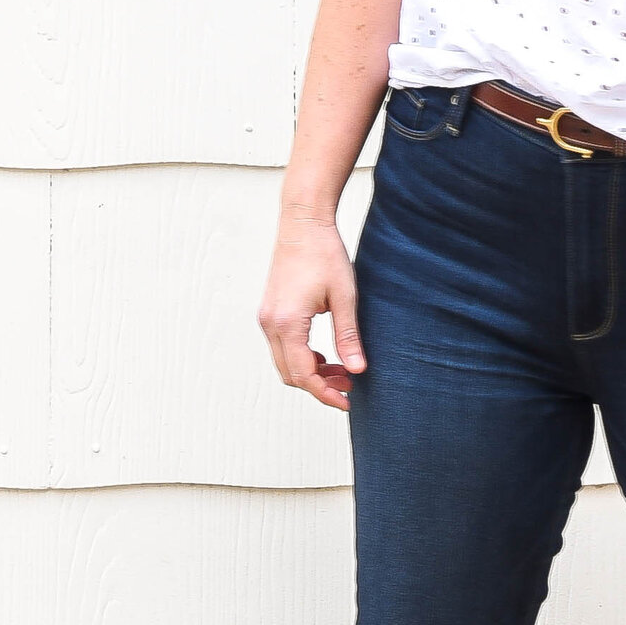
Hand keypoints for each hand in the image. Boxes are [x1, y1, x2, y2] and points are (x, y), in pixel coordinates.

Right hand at [259, 217, 364, 408]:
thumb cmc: (325, 254)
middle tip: (350, 387)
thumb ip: (349, 336)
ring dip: (311, 372)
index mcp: (287, 323)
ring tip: (342, 372)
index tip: (347, 402)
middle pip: (290, 374)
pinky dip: (302, 357)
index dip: (325, 393)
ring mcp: (267, 318)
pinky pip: (282, 347)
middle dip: (319, 386)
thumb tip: (358, 370)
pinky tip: (326, 355)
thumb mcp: (344, 297)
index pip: (303, 374)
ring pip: (284, 362)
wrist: (304, 222)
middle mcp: (270, 324)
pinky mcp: (270, 311)